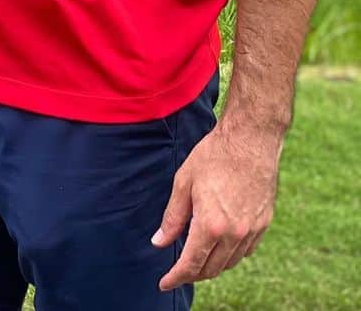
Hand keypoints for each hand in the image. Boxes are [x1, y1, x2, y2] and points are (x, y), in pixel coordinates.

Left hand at [153, 119, 282, 291]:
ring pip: (230, 263)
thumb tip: (159, 241)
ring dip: (212, 266)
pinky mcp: (264, 223)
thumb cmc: (213, 156)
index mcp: (211, 225)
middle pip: (211, 269)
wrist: (251, 140)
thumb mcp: (184, 183)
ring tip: (197, 258)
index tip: (164, 284)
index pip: (190, 264)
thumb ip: (173, 217)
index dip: (176, 277)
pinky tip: (221, 244)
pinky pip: (246, 251)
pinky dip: (231, 254)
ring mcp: (252, 230)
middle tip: (178, 269)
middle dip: (192, 273)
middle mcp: (234, 234)